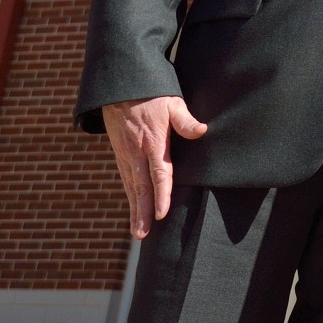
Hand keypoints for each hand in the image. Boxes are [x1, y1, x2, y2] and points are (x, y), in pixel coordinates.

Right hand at [101, 96, 206, 238]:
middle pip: (141, 187)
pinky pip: (126, 179)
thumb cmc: (152, 94)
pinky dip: (130, 195)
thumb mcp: (172, 103)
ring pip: (131, 186)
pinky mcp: (120, 154)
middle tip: (142, 235)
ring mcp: (126, 155)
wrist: (120, 87)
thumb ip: (185, 120)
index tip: (161, 213)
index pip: (159, 173)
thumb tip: (202, 131)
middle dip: (142, 212)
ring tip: (137, 232)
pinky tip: (134, 208)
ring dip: (134, 209)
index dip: (161, 194)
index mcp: (152, 142)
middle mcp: (136, 152)